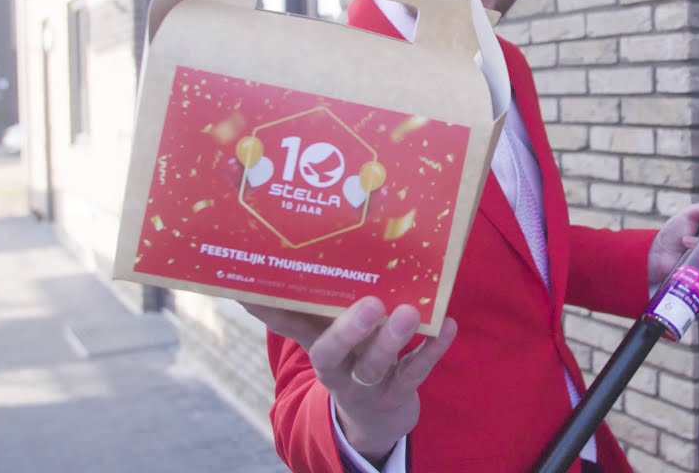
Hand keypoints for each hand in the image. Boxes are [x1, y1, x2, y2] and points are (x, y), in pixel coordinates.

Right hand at [242, 297, 456, 462]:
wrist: (375, 417)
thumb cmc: (349, 358)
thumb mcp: (322, 338)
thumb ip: (297, 311)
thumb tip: (250, 282)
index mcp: (316, 348)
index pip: (290, 327)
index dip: (274, 311)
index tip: (257, 288)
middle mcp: (337, 368)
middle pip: (333, 353)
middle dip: (348, 330)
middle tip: (369, 303)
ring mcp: (368, 384)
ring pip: (376, 365)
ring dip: (392, 339)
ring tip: (408, 312)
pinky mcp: (399, 391)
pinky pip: (416, 371)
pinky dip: (433, 349)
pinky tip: (448, 325)